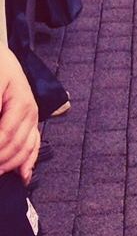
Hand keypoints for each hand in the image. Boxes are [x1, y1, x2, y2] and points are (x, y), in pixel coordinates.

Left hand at [0, 49, 40, 181]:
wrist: (1, 58)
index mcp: (22, 102)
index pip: (4, 136)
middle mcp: (31, 112)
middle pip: (15, 146)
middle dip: (0, 160)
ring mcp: (32, 117)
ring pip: (25, 150)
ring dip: (9, 164)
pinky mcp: (30, 121)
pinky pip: (33, 145)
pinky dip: (28, 162)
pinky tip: (23, 176)